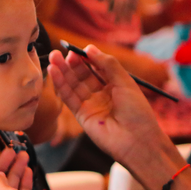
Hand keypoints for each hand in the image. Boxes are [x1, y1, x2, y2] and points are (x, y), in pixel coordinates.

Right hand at [48, 47, 176, 170]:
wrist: (137, 141)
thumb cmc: (137, 112)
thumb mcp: (125, 82)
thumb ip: (108, 64)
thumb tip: (89, 48)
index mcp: (115, 85)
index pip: (97, 68)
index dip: (87, 58)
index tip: (79, 49)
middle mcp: (102, 94)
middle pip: (83, 76)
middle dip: (72, 64)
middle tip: (61, 52)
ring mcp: (90, 105)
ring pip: (73, 85)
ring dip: (62, 72)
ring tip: (53, 57)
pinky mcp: (81, 115)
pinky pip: (69, 97)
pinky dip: (60, 85)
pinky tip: (54, 72)